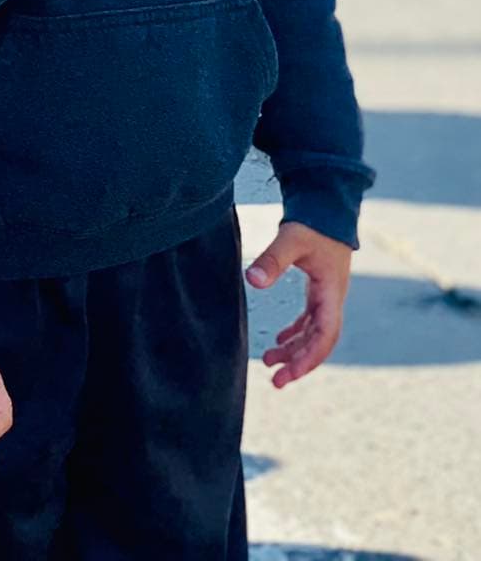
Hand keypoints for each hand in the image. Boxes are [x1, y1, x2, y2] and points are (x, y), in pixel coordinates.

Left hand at [246, 221, 352, 387]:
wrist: (328, 203)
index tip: (288, 374)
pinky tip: (280, 340)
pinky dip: (296, 333)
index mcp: (332, 292)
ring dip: (295, 350)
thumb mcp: (291, 238)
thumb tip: (251, 280)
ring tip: (269, 363)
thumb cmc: (314, 221)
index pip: (325, 336)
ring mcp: (328, 295)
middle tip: (275, 381)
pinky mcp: (320, 288)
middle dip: (300, 363)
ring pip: (314, 333)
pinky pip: (310, 320)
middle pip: (320, 341)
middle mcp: (333, 299)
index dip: (308, 359)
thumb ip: (272, 259)